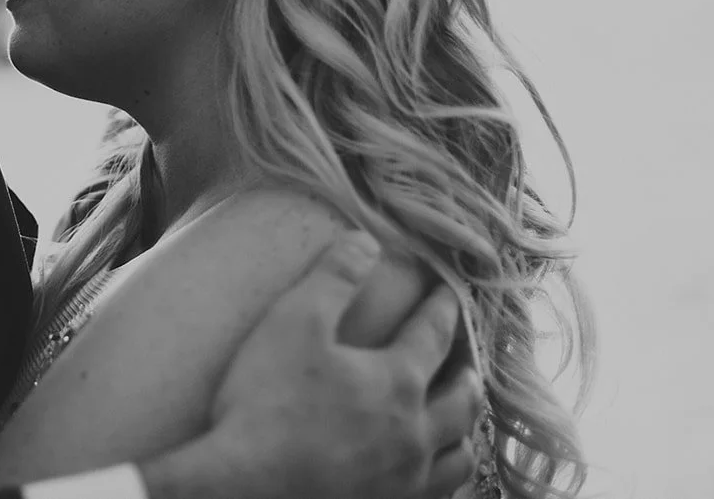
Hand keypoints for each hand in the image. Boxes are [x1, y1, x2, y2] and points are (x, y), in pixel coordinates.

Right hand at [140, 232, 482, 498]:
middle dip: (468, 375)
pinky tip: (425, 474)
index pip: (432, 334)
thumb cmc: (267, 402)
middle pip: (461, 401)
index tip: (449, 291)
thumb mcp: (293, 322)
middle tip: (468, 364)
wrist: (245, 487)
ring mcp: (404, 481)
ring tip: (457, 424)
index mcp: (397, 381)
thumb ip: (333, 278)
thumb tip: (366, 240)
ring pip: (459, 458)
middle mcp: (414, 433)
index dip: (442, 307)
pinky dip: (442, 478)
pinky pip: (435, 495)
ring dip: (463, 434)